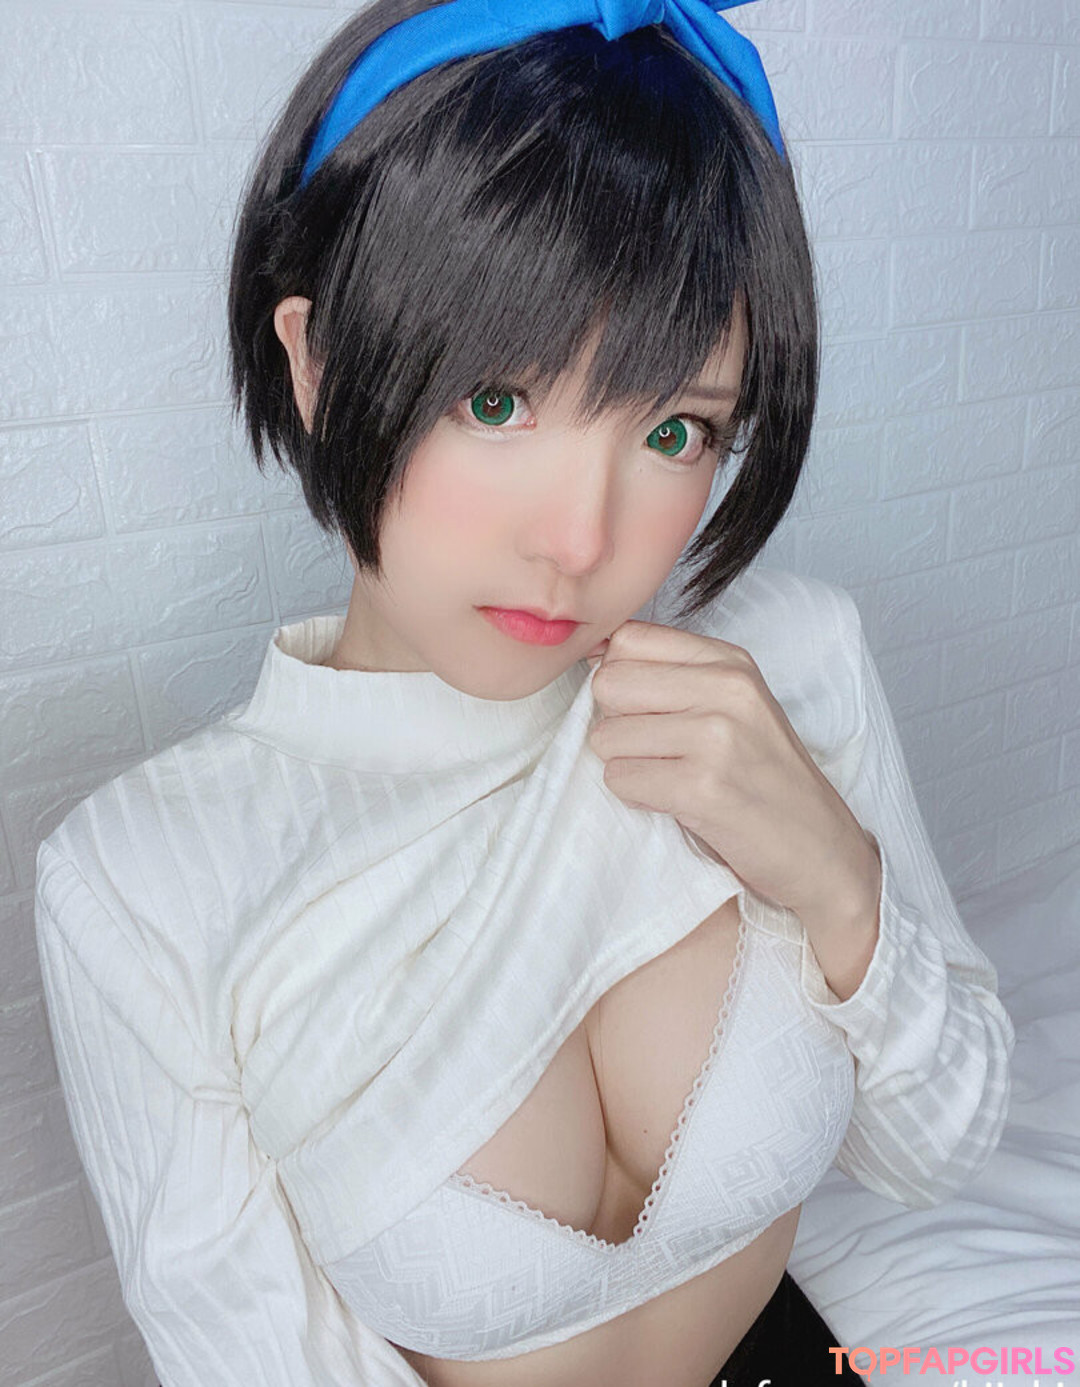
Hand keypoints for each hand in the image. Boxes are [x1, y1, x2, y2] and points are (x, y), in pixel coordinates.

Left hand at [586, 619, 878, 920]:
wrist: (820, 847)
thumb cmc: (765, 776)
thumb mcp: (735, 705)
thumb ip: (674, 675)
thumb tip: (593, 656)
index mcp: (731, 662)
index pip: (630, 638)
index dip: (618, 676)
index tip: (641, 707)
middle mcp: (726, 689)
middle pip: (609, 683)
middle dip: (615, 722)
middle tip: (653, 748)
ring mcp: (716, 738)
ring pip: (606, 736)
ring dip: (625, 764)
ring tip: (668, 776)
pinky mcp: (702, 788)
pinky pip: (620, 779)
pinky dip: (635, 796)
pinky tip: (672, 800)